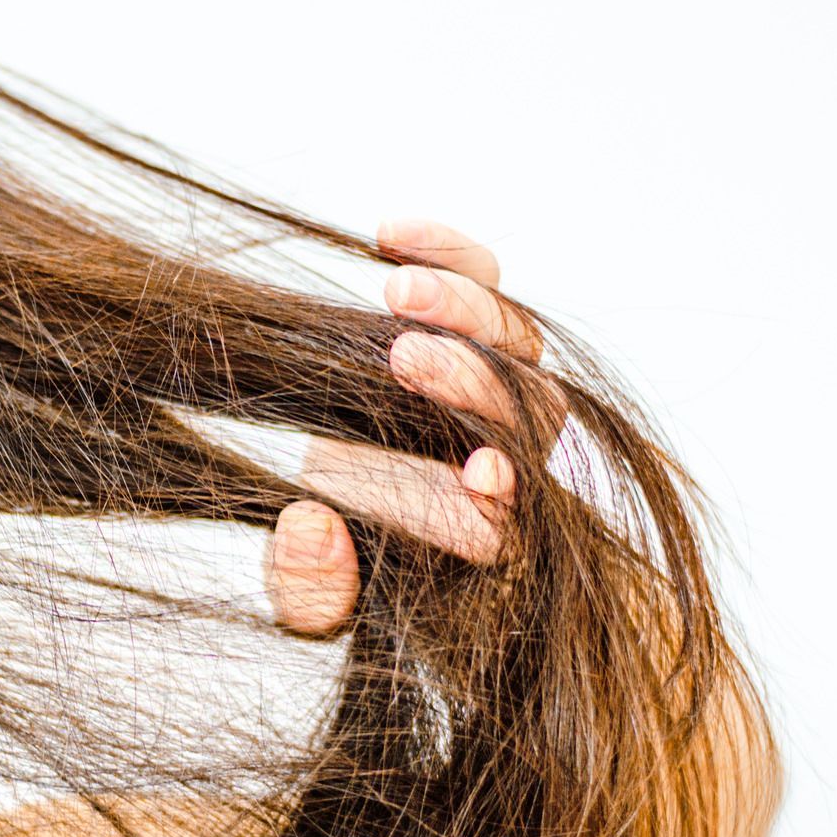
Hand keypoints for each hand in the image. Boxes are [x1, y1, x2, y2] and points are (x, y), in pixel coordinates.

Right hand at [267, 219, 565, 633]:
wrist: (347, 513)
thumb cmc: (337, 567)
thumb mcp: (307, 600)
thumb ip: (310, 587)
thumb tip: (310, 524)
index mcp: (482, 536)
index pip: (507, 518)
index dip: (497, 497)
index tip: (478, 477)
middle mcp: (508, 455)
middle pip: (529, 413)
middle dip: (477, 385)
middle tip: (406, 362)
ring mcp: (496, 387)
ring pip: (516, 340)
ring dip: (464, 310)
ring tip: (397, 293)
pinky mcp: (469, 326)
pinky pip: (480, 278)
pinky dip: (444, 253)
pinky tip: (388, 236)